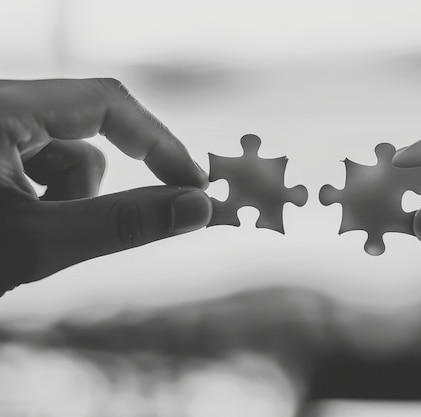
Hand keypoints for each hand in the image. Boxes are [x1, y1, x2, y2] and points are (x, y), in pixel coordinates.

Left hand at [0, 79, 210, 294]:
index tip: (193, 184)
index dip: (158, 142)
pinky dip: (44, 204)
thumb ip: (125, 223)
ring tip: (27, 239)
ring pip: (62, 159)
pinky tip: (13, 232)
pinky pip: (39, 172)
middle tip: (120, 220)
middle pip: (85, 132)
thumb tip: (197, 208)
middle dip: (94, 187)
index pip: (106, 103)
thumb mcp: (37, 241)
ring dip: (65, 202)